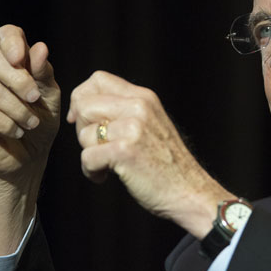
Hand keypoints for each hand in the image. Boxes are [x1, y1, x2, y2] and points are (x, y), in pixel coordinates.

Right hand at [0, 25, 60, 186]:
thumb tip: (40, 47)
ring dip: (17, 109)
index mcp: (13, 61)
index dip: (11, 42)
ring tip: (31, 124)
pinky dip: (5, 123)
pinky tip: (15, 131)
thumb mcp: (50, 96)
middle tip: (35, 100)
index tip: (21, 58)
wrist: (31, 155)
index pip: (5, 35)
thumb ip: (44, 73)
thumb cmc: (41, 121)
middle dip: (19, 81)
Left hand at [67, 71, 230, 237]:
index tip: (82, 120)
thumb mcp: (151, 124)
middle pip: (84, 104)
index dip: (81, 97)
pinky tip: (105, 176)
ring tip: (107, 165)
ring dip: (88, 154)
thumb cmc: (167, 164)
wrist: (189, 191)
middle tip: (98, 148)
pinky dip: (91, 171)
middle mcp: (139, 107)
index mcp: (144, 98)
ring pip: (83, 134)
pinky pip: (87, 157)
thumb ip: (125, 110)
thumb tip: (82, 108)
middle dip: (82, 129)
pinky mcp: (125, 151)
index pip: (98, 79)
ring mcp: (133, 128)